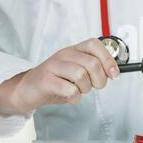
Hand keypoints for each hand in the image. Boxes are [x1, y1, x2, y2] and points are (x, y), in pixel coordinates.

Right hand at [0, 38, 119, 116]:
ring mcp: (53, 66)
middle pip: (92, 63)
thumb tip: (114, 72)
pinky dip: (74, 97)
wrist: (27, 89)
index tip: (114, 74)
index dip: (108, 59)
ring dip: (85, 89)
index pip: (94, 45)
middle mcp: (63, 54)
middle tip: (95, 87)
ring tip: (78, 90)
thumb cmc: (56, 81)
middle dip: (99, 80)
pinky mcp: (45, 80)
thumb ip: (94, 69)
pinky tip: (69, 96)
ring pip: (81, 76)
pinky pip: (69, 90)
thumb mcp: (76, 71)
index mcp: (74, 50)